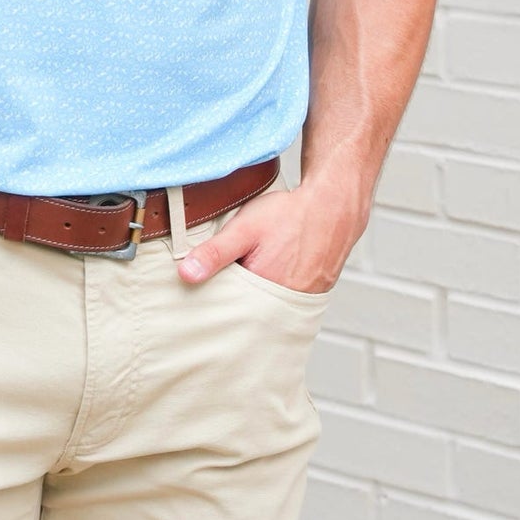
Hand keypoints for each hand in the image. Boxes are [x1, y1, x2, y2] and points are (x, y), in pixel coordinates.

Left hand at [177, 177, 363, 293]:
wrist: (333, 206)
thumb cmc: (290, 216)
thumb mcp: (245, 228)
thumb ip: (215, 252)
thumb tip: (186, 275)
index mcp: (263, 292)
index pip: (228, 308)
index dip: (214, 300)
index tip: (199, 295)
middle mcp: (283, 304)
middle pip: (247, 313)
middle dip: (233, 303)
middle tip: (222, 286)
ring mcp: (300, 301)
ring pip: (265, 308)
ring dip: (252, 299)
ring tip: (245, 279)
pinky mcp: (311, 295)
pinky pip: (283, 303)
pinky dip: (271, 294)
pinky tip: (268, 275)